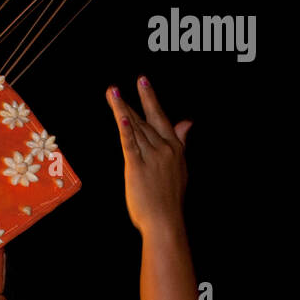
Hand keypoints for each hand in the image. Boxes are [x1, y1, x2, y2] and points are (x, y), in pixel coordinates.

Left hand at [106, 76, 192, 234]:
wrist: (165, 221)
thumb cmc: (170, 200)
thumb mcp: (181, 167)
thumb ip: (181, 142)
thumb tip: (187, 122)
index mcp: (174, 149)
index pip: (161, 120)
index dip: (151, 100)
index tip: (144, 83)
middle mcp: (164, 149)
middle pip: (148, 119)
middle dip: (141, 97)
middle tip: (134, 78)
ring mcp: (151, 157)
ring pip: (135, 127)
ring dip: (123, 108)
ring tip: (112, 92)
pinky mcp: (137, 168)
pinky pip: (130, 144)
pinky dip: (126, 130)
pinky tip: (121, 116)